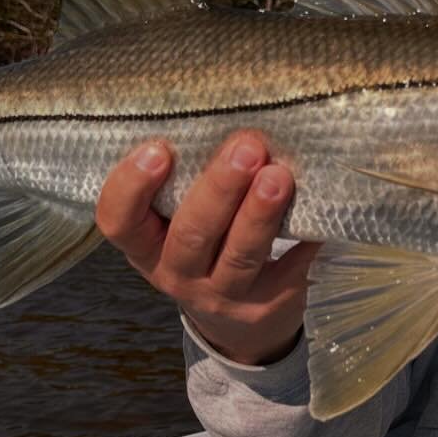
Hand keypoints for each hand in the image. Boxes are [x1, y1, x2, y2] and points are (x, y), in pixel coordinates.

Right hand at [95, 130, 319, 365]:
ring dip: (259, 213)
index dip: (131, 188)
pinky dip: (304, 239)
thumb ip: (187, 182)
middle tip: (247, 147)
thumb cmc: (204, 246)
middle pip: (191, 235)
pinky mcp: (267, 305)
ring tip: (279, 176)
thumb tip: (225, 115)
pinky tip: (319, 209)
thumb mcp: (178, 221)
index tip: (157, 149)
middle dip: (220, 189)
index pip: (119, 222)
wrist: (235, 321)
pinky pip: (289, 269)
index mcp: (145, 247)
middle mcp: (177, 274)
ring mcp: (223, 295)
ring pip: (240, 255)